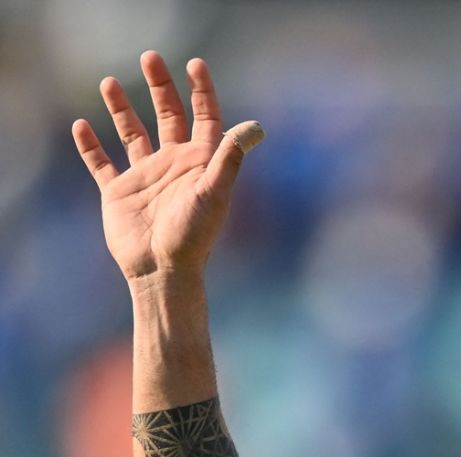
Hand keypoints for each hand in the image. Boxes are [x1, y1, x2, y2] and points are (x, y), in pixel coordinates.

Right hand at [72, 50, 263, 285]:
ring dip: (121, 108)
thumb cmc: (193, 235)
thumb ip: (229, 158)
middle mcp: (174, 164)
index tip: (195, 64)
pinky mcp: (119, 192)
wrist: (163, 270)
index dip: (202, 90)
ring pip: (132, 133)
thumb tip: (254, 127)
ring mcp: (146, 176)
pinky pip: (102, 163)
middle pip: (168, 116)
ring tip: (109, 81)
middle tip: (150, 57)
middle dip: (160, 87)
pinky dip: (91, 145)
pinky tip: (81, 125)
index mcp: (200, 162)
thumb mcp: (214, 192)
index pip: (204, 117)